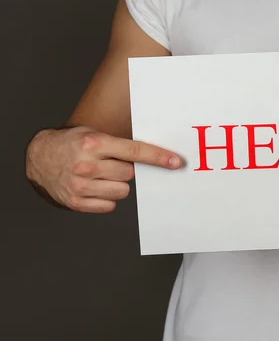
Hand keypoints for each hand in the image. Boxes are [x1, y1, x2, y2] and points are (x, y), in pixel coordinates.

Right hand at [25, 126, 181, 212]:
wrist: (39, 157)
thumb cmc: (73, 143)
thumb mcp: (94, 135)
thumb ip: (120, 145)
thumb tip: (157, 157)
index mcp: (93, 143)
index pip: (134, 151)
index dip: (158, 157)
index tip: (176, 162)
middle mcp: (86, 164)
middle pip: (130, 173)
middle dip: (125, 169)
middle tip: (110, 163)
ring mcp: (80, 185)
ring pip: (122, 191)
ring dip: (117, 184)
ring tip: (100, 175)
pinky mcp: (76, 202)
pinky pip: (109, 205)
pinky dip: (106, 198)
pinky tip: (94, 187)